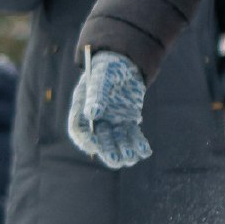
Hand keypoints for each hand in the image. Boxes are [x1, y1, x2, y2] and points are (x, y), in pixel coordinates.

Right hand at [67, 49, 151, 168]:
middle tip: (118, 160)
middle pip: (100, 140)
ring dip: (125, 150)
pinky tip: (146, 151)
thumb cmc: (108, 67)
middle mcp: (96, 119)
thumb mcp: (102, 77)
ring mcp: (112, 121)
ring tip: (134, 157)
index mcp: (82, 108)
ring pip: (117, 141)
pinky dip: (138, 143)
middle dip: (109, 151)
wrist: (125, 63)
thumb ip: (97, 94)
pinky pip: (132, 135)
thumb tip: (92, 113)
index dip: (85, 140)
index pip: (79, 129)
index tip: (95, 148)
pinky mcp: (128, 120)